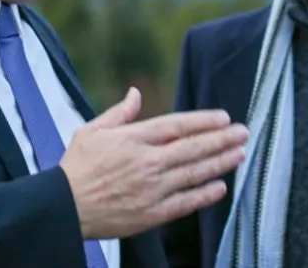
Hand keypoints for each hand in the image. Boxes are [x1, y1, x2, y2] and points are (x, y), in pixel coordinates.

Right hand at [59, 87, 247, 239]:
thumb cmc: (76, 167)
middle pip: (193, 148)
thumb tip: (135, 93)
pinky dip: (205, 195)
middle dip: (222, 139)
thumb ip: (119, 113)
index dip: (203, 121)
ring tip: (240, 154)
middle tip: (243, 132)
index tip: (223, 118)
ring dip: (220, 163)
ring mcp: (152, 189)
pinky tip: (220, 187)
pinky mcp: (152, 214)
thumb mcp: (91, 131)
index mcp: (132, 139)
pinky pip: (186, 203)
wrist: (63, 207)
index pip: (177, 126)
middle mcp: (147, 162)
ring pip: (194, 173)